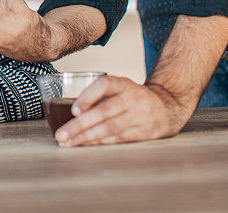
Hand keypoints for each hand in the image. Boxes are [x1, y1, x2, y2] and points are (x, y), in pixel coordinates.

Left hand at [54, 76, 192, 146]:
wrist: (167, 108)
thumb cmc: (132, 98)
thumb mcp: (120, 88)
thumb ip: (99, 95)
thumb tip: (65, 111)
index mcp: (124, 83)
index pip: (105, 84)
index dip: (89, 96)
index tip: (74, 109)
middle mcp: (133, 98)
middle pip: (104, 112)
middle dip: (79, 125)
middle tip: (61, 134)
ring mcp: (139, 116)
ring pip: (109, 128)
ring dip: (86, 137)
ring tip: (68, 142)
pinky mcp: (144, 132)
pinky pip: (118, 138)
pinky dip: (100, 142)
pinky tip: (85, 144)